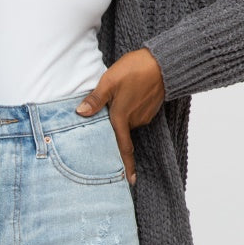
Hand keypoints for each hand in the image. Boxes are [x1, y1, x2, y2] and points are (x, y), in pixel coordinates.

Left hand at [75, 48, 164, 186]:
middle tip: (108, 121)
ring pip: (127, 122)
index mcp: (121, 117)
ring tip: (116, 101)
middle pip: (120, 133)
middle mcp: (134, 121)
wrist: (163, 63)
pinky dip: (129, 110)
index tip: (129, 182)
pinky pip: (135, 115)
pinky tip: (126, 97)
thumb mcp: (109, 80)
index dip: (126, 166)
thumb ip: (95, 99)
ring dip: (121, 116)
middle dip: (114, 130)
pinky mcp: (149, 109)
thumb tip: (80, 113)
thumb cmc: (135, 69)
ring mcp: (143, 116)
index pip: (123, 148)